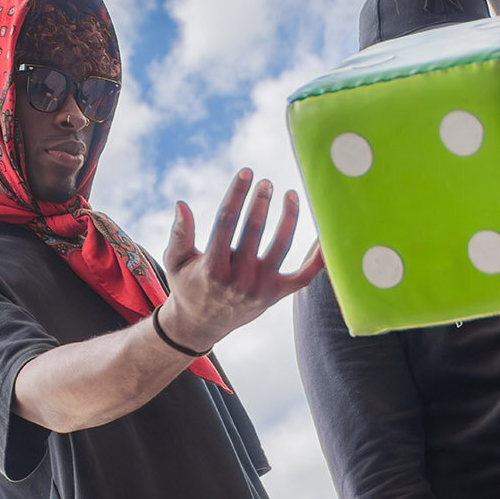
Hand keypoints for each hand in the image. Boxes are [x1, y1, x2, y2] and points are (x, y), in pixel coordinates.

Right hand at [158, 169, 321, 350]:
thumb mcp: (175, 261)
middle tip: (266, 182)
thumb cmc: (187, 285)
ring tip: (290, 195)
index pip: (227, 220)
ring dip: (288, 217)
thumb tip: (181, 204)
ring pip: (282, 246)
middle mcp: (239, 278)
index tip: (246, 172)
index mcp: (213, 266)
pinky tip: (324, 235)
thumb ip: (179, 234)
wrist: (201, 326)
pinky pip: (304, 276)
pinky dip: (318, 257)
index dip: (237, 193)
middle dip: (261, 201)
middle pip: (255, 229)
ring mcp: (260, 287)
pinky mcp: (276, 294)